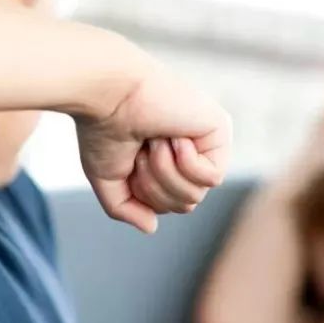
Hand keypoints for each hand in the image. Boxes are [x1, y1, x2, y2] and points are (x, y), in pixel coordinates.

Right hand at [76, 62, 231, 233]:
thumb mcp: (109, 180)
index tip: (130, 161)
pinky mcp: (220, 129)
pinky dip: (184, 162)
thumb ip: (127, 208)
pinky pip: (212, 178)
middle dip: (155, 186)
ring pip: (197, 195)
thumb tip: (152, 227)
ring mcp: (207, 140)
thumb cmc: (103, 129)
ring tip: (155, 141)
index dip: (145, 195)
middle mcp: (192, 151)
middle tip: (142, 151)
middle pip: (186, 205)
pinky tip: (173, 136)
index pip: (170, 206)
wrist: (107, 95)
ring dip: (165, 173)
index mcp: (169, 161)